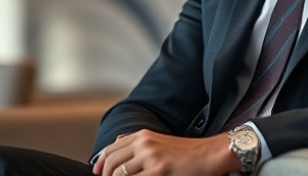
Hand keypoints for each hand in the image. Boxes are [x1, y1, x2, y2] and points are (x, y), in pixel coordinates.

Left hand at [92, 130, 239, 175]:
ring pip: (119, 174)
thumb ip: (136, 141)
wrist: (209, 154)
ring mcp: (151, 157)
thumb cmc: (187, 151)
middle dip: (105, 175)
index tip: (98, 173)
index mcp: (143, 135)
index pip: (110, 149)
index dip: (100, 163)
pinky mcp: (159, 170)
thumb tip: (115, 144)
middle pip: (111, 162)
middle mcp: (144, 143)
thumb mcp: (159, 140)